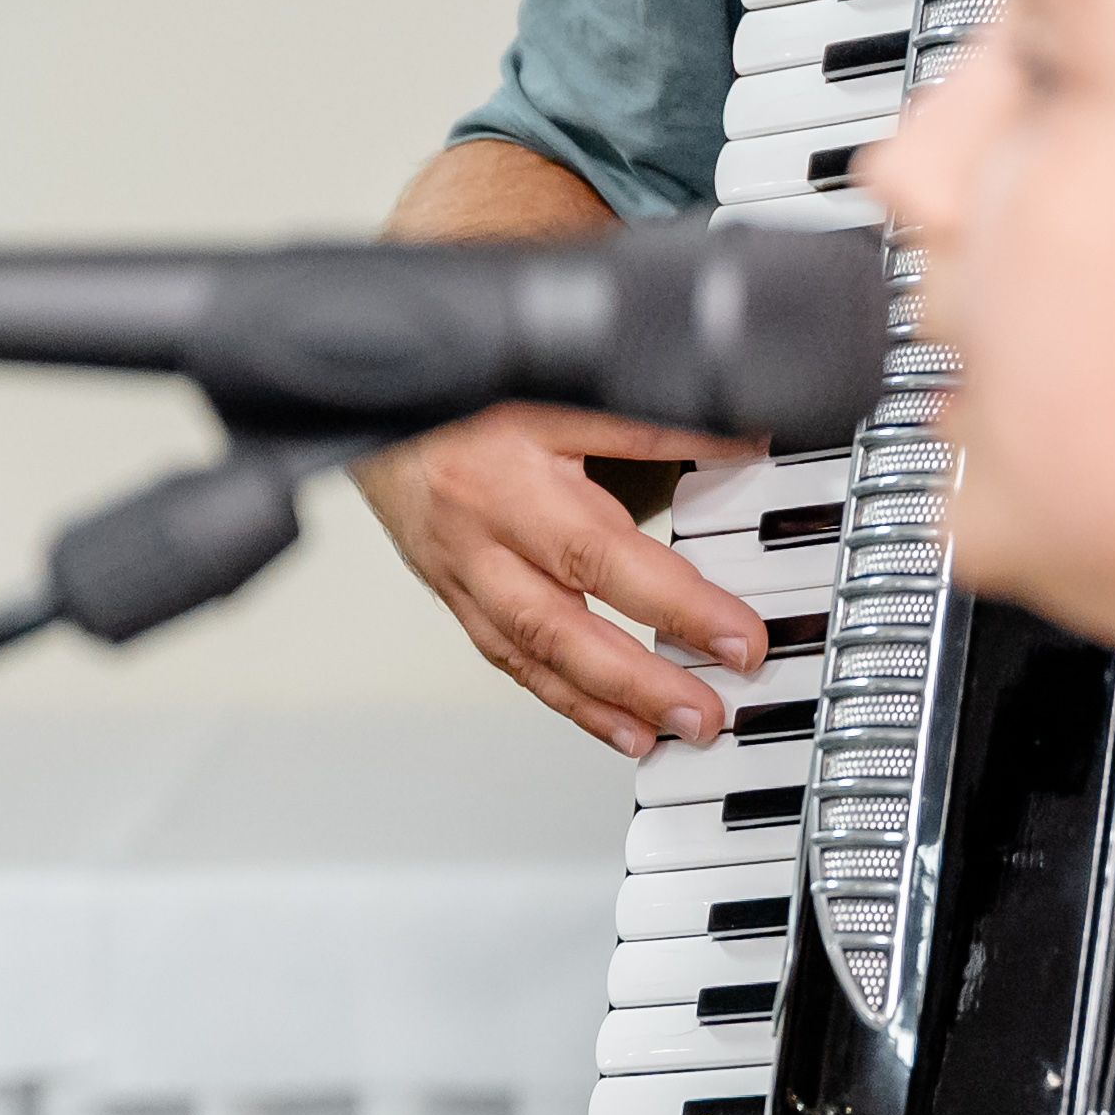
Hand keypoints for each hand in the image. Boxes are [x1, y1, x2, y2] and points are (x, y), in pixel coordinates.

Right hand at [356, 402, 769, 753]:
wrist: (371, 394)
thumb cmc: (467, 387)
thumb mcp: (561, 383)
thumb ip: (651, 419)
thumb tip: (743, 437)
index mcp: (515, 465)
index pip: (607, 546)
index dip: (678, 598)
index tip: (740, 636)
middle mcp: (484, 525)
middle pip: (564, 617)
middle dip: (642, 677)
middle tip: (709, 712)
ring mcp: (463, 567)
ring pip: (532, 648)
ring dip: (604, 701)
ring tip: (670, 731)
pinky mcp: (452, 591)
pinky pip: (510, 656)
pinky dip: (566, 696)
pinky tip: (617, 722)